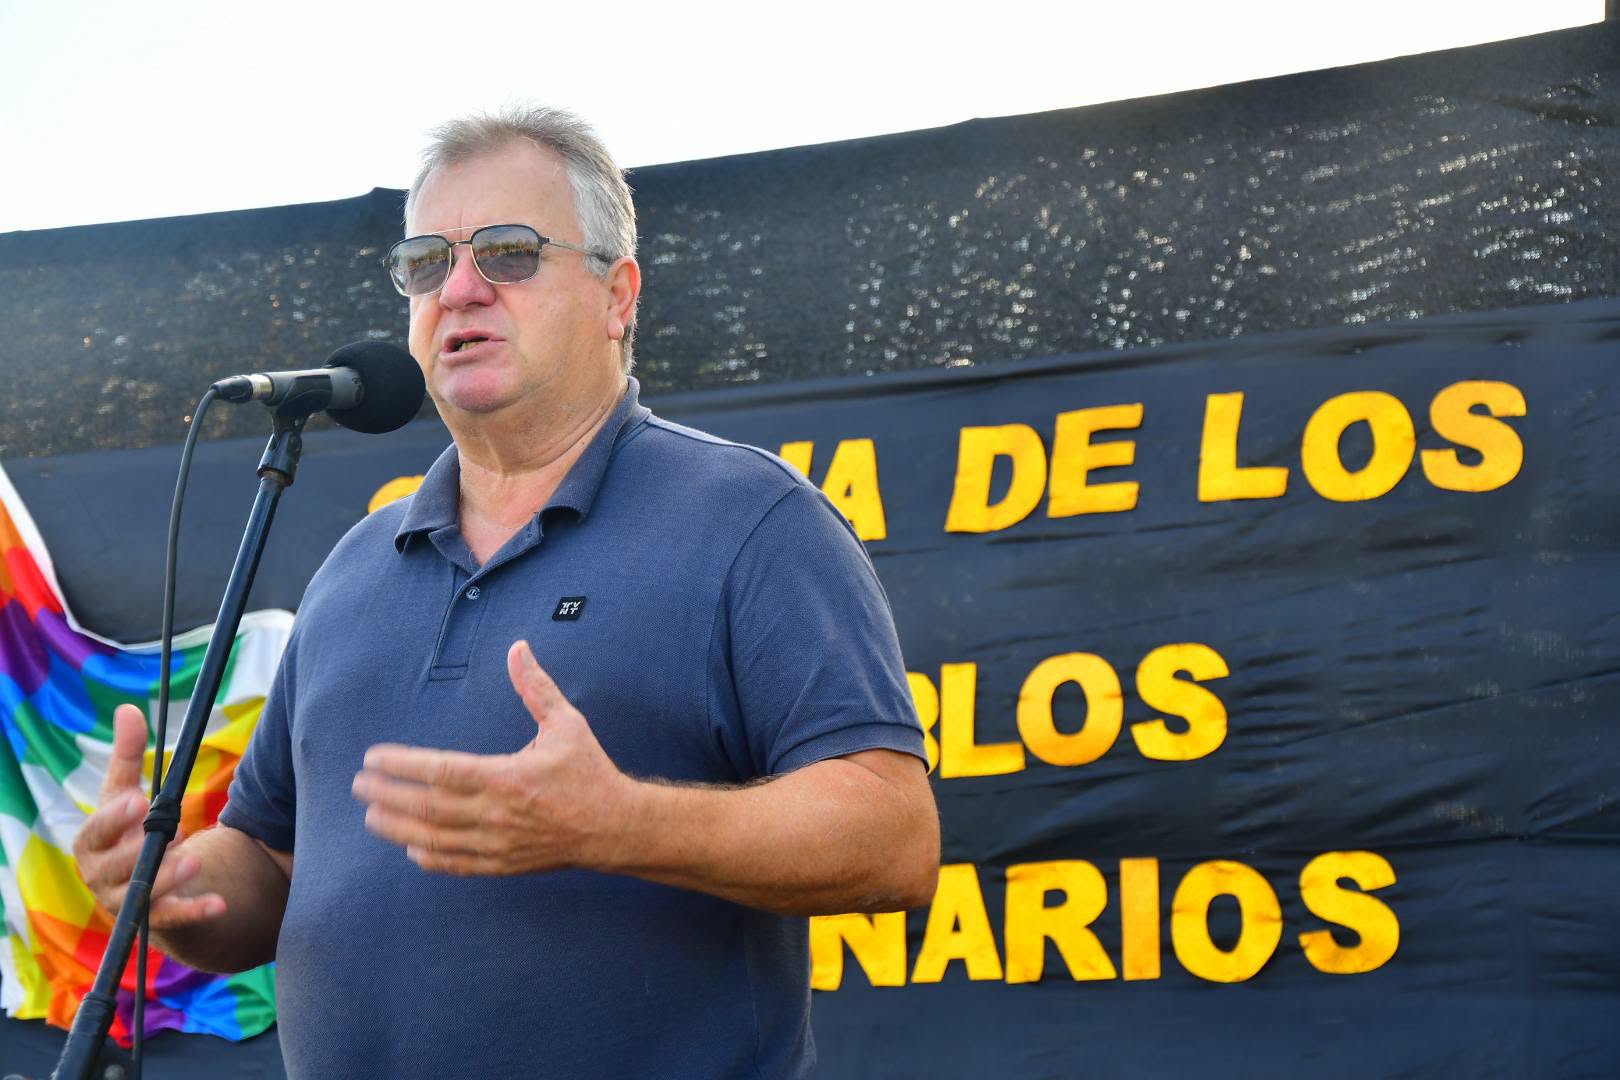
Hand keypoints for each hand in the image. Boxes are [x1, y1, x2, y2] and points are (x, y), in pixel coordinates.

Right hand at [72, 705, 226, 926]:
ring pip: (141, 897)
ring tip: (194, 857)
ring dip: (167, 878)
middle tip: (171, 831)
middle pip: (113, 869)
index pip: (95, 834)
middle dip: (138, 851)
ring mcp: (127, 902)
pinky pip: (174, 920)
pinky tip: (219, 903)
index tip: (137, 802)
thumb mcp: (126, 794)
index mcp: (92, 845)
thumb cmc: (130, 830)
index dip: (113, 820)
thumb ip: (127, 756)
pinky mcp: (157, 921)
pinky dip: (196, 911)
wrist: (149, 882)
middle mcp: (102, 878)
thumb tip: (128, 709)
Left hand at [352, 640, 636, 875]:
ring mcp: (498, 843)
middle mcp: (497, 813)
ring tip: (370, 816)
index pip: (440, 770)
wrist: (616, 827)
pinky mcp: (504, 864)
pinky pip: (457, 864)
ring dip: (397, 828)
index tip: (374, 758)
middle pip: (427, 807)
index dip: (402, 765)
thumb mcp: (567, 723)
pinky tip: (410, 849)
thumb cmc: (589, 772)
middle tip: (358, 785)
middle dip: (386, 796)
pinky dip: (430, 858)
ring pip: (434, 839)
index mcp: (507, 776)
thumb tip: (518, 648)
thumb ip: (536, 688)